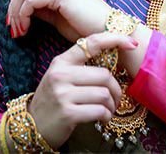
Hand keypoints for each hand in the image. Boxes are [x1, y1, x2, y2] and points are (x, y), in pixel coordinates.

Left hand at [7, 0, 110, 41]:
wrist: (108, 30)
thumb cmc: (85, 25)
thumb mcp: (57, 13)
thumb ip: (40, 7)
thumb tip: (20, 9)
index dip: (17, 3)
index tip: (14, 23)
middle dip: (14, 8)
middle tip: (13, 29)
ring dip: (16, 14)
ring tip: (19, 32)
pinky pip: (30, 1)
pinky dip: (23, 15)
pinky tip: (26, 29)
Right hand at [28, 32, 137, 148]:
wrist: (32, 125)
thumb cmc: (53, 100)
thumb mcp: (60, 77)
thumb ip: (80, 68)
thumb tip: (113, 62)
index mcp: (61, 61)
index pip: (91, 43)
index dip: (114, 39)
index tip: (132, 43)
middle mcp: (61, 75)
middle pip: (104, 75)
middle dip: (115, 90)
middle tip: (114, 99)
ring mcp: (63, 94)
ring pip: (104, 94)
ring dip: (111, 105)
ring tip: (107, 110)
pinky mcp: (68, 113)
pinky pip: (99, 110)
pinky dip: (106, 116)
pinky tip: (102, 119)